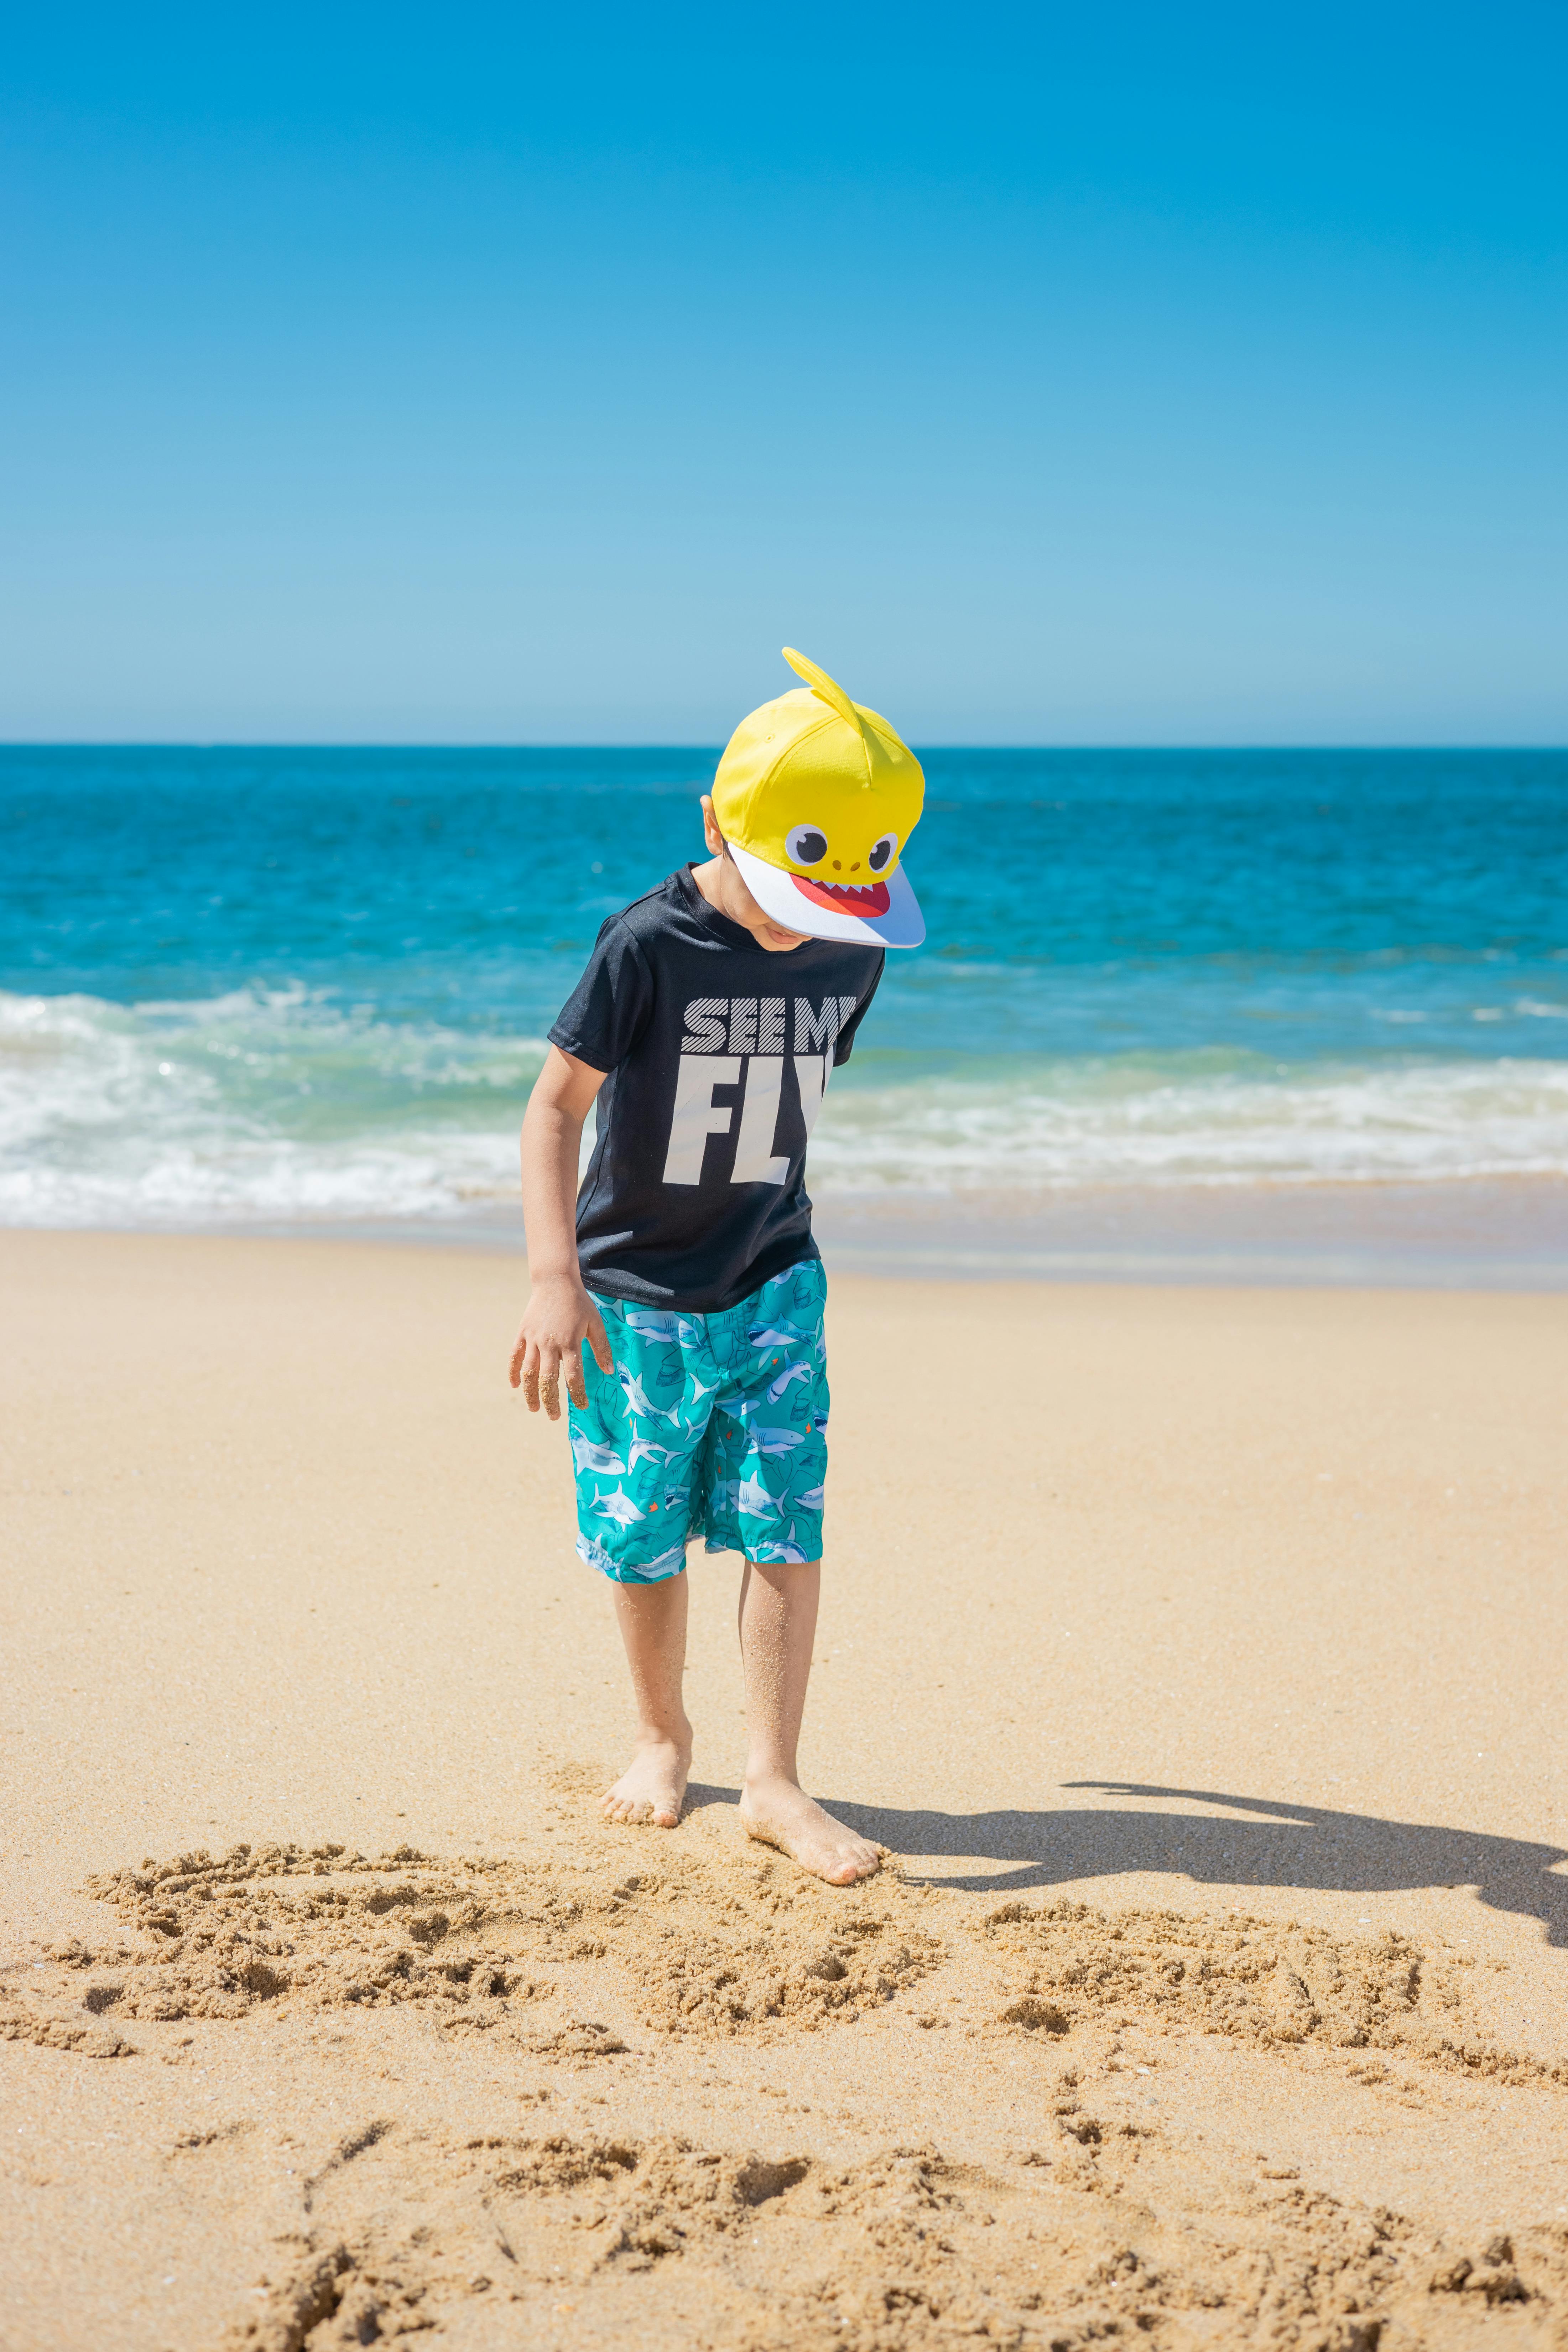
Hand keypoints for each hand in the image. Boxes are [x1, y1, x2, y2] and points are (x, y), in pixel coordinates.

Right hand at [508, 1275, 612, 1419]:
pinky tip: (515, 1386)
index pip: (573, 1377)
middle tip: (554, 1417)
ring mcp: (533, 1339)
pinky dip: (513, 1372)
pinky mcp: (522, 1334)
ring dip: (530, 1393)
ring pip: (529, 1373)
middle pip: (548, 1380)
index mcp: (570, 1343)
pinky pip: (514, 1357)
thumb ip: (602, 1348)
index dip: (577, 1394)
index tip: (582, 1406)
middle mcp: (549, 1344)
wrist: (555, 1281)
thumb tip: (609, 1372)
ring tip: (534, 1409)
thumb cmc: (578, 1303)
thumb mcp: (596, 1323)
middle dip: (551, 1401)